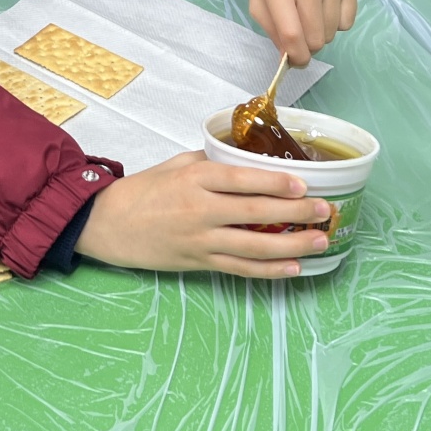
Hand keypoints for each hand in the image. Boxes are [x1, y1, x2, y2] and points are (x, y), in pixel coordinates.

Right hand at [75, 151, 330, 278]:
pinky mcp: (198, 262)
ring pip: (254, 245)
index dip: (275, 182)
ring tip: (319, 241)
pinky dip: (269, 270)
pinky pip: (240, 268)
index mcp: (195, 179)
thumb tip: (248, 160)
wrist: (107, 224)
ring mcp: (200, 240)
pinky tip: (292, 268)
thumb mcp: (176, 165)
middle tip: (324, 211)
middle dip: (296, 212)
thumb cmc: (143, 191)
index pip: (242, 179)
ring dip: (291, 245)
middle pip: (256, 212)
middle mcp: (200, 209)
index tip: (303, 183)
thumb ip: (211, 163)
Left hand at [249, 0, 356, 64]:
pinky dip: (336, 21)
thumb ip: (270, 28)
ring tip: (309, 12)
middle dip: (307, 46)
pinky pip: (348, 22)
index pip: (292, 35)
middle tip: (300, 34)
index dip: (295, 57)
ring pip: (332, 33)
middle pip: (316, 39)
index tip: (295, 62)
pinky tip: (324, 5)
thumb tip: (288, 56)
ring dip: (320, 32)